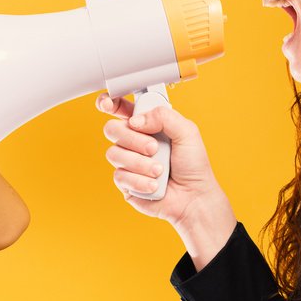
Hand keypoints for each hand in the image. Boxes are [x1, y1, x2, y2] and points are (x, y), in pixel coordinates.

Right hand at [100, 94, 236, 263]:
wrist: (192, 197)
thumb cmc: (193, 165)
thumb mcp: (187, 132)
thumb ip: (164, 116)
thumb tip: (136, 120)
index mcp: (148, 124)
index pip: (122, 109)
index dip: (110, 103)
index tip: (107, 104)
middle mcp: (134, 141)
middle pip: (112, 129)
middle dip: (132, 139)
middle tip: (154, 148)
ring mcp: (127, 161)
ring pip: (114, 154)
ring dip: (140, 163)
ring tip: (159, 170)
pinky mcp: (124, 181)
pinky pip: (119, 175)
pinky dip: (140, 180)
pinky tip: (155, 184)